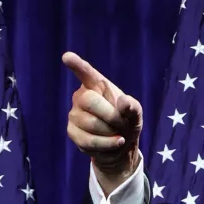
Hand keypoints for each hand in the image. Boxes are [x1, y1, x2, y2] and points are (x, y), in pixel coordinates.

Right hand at [63, 52, 142, 191]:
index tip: (67, 57)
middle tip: (122, 124)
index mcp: (97, 85)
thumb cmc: (127, 122)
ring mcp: (74, 114)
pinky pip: (87, 140)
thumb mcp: (136, 114)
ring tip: (119, 135)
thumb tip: (122, 102)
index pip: (85, 72)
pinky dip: (106, 144)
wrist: (121, 145)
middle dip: (110, 116)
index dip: (77, 65)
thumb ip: (133, 106)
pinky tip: (114, 143)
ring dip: (110, 133)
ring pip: (90, 123)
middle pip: (90, 101)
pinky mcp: (72, 132)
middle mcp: (81, 96)